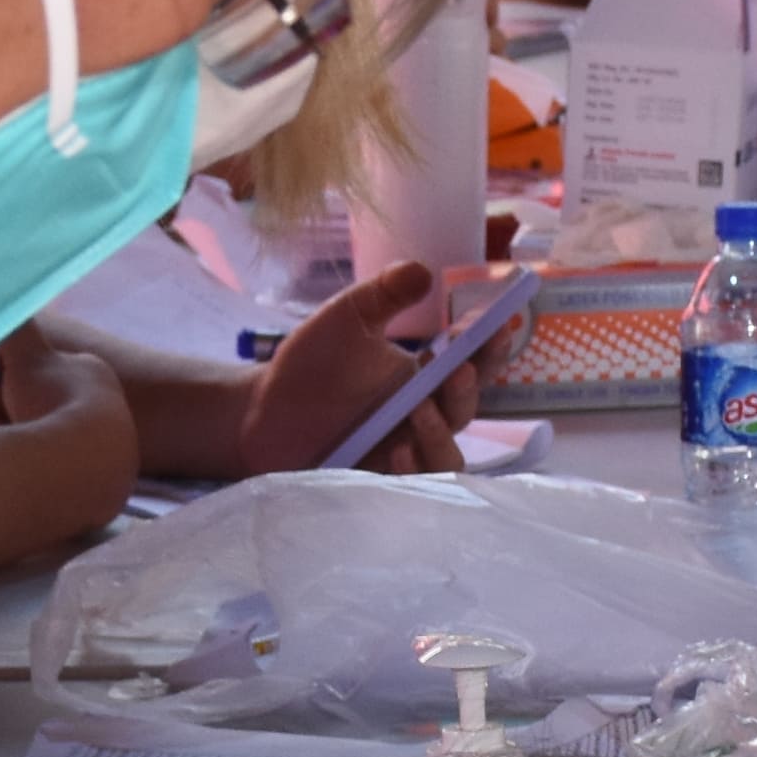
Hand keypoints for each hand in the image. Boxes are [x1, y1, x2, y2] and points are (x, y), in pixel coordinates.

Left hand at [224, 260, 476, 478]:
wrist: (261, 412)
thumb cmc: (310, 365)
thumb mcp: (346, 319)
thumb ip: (383, 295)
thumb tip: (422, 270)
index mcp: (423, 377)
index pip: (470, 364)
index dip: (489, 347)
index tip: (495, 325)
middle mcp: (423, 417)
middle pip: (465, 410)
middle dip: (467, 390)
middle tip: (455, 370)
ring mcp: (405, 452)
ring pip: (449, 457)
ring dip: (441, 435)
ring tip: (418, 411)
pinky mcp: (380, 481)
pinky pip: (412, 487)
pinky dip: (412, 469)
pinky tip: (394, 450)